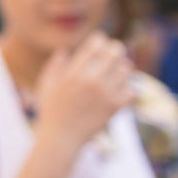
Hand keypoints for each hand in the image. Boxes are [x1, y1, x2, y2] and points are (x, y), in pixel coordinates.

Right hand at [33, 32, 133, 151]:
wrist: (61, 138)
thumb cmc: (51, 111)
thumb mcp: (46, 86)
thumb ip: (54, 66)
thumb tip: (63, 51)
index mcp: (73, 72)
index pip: (95, 45)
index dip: (100, 40)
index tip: (101, 42)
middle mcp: (90, 80)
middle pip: (114, 53)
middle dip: (116, 49)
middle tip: (116, 51)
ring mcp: (104, 93)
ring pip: (126, 70)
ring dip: (123, 68)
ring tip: (120, 70)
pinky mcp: (114, 107)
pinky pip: (131, 90)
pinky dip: (128, 89)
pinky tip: (121, 91)